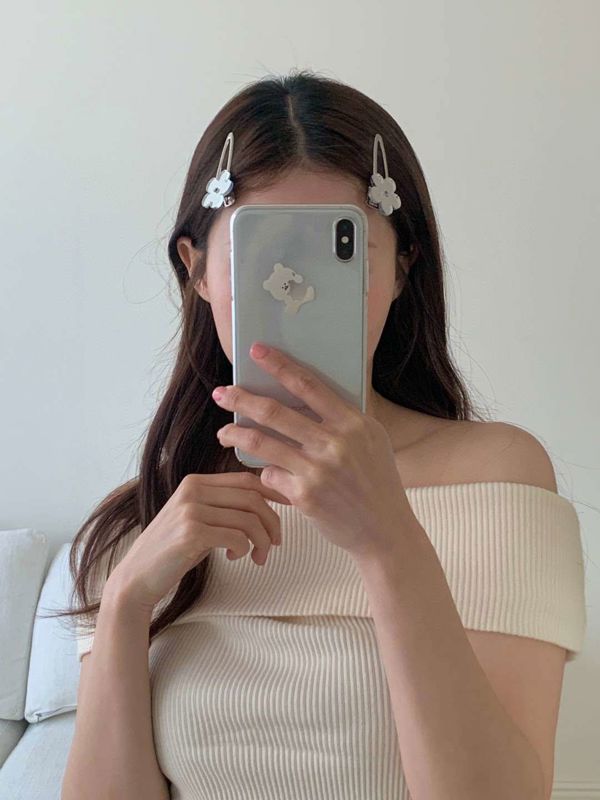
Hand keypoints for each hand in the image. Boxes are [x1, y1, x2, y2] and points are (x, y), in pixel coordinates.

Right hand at [107, 471, 289, 612]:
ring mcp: (191, 510)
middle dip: (272, 522)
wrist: (137, 577)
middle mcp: (193, 490)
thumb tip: (264, 504)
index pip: (246, 479)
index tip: (290, 506)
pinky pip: (237, 536)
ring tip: (257, 557)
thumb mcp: (198, 519)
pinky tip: (236, 557)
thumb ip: (223, 506)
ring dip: (262, 541)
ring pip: (249, 519)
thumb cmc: (173, 551)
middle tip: (274, 544)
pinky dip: (245, 549)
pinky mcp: (191, 533)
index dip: (274, 492)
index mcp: (196, 482)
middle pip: (253, 497)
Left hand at [212, 342, 411, 561]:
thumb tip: (306, 392)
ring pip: (263, 443)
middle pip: (275, 412)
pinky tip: (267, 474)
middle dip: (242, 399)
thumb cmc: (377, 482)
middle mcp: (335, 444)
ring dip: (236, 434)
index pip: (308, 385)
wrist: (385, 531)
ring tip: (223, 432)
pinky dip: (265, 472)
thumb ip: (343, 418)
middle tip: (221, 392)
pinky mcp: (305, 496)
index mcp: (353, 423)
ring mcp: (318, 471)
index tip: (256, 351)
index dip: (279, 365)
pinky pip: (270, 475)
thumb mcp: (371, 440)